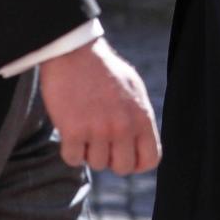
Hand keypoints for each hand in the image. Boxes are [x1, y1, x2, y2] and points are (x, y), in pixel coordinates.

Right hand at [39, 37, 161, 173]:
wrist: (74, 52)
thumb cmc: (103, 69)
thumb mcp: (133, 89)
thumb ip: (139, 117)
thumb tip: (141, 143)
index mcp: (141, 116)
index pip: (150, 159)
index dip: (137, 162)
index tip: (123, 154)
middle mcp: (123, 127)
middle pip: (123, 168)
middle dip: (111, 159)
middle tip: (101, 142)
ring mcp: (98, 130)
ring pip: (96, 164)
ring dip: (88, 150)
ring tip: (84, 126)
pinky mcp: (73, 131)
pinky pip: (72, 159)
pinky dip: (69, 149)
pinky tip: (70, 130)